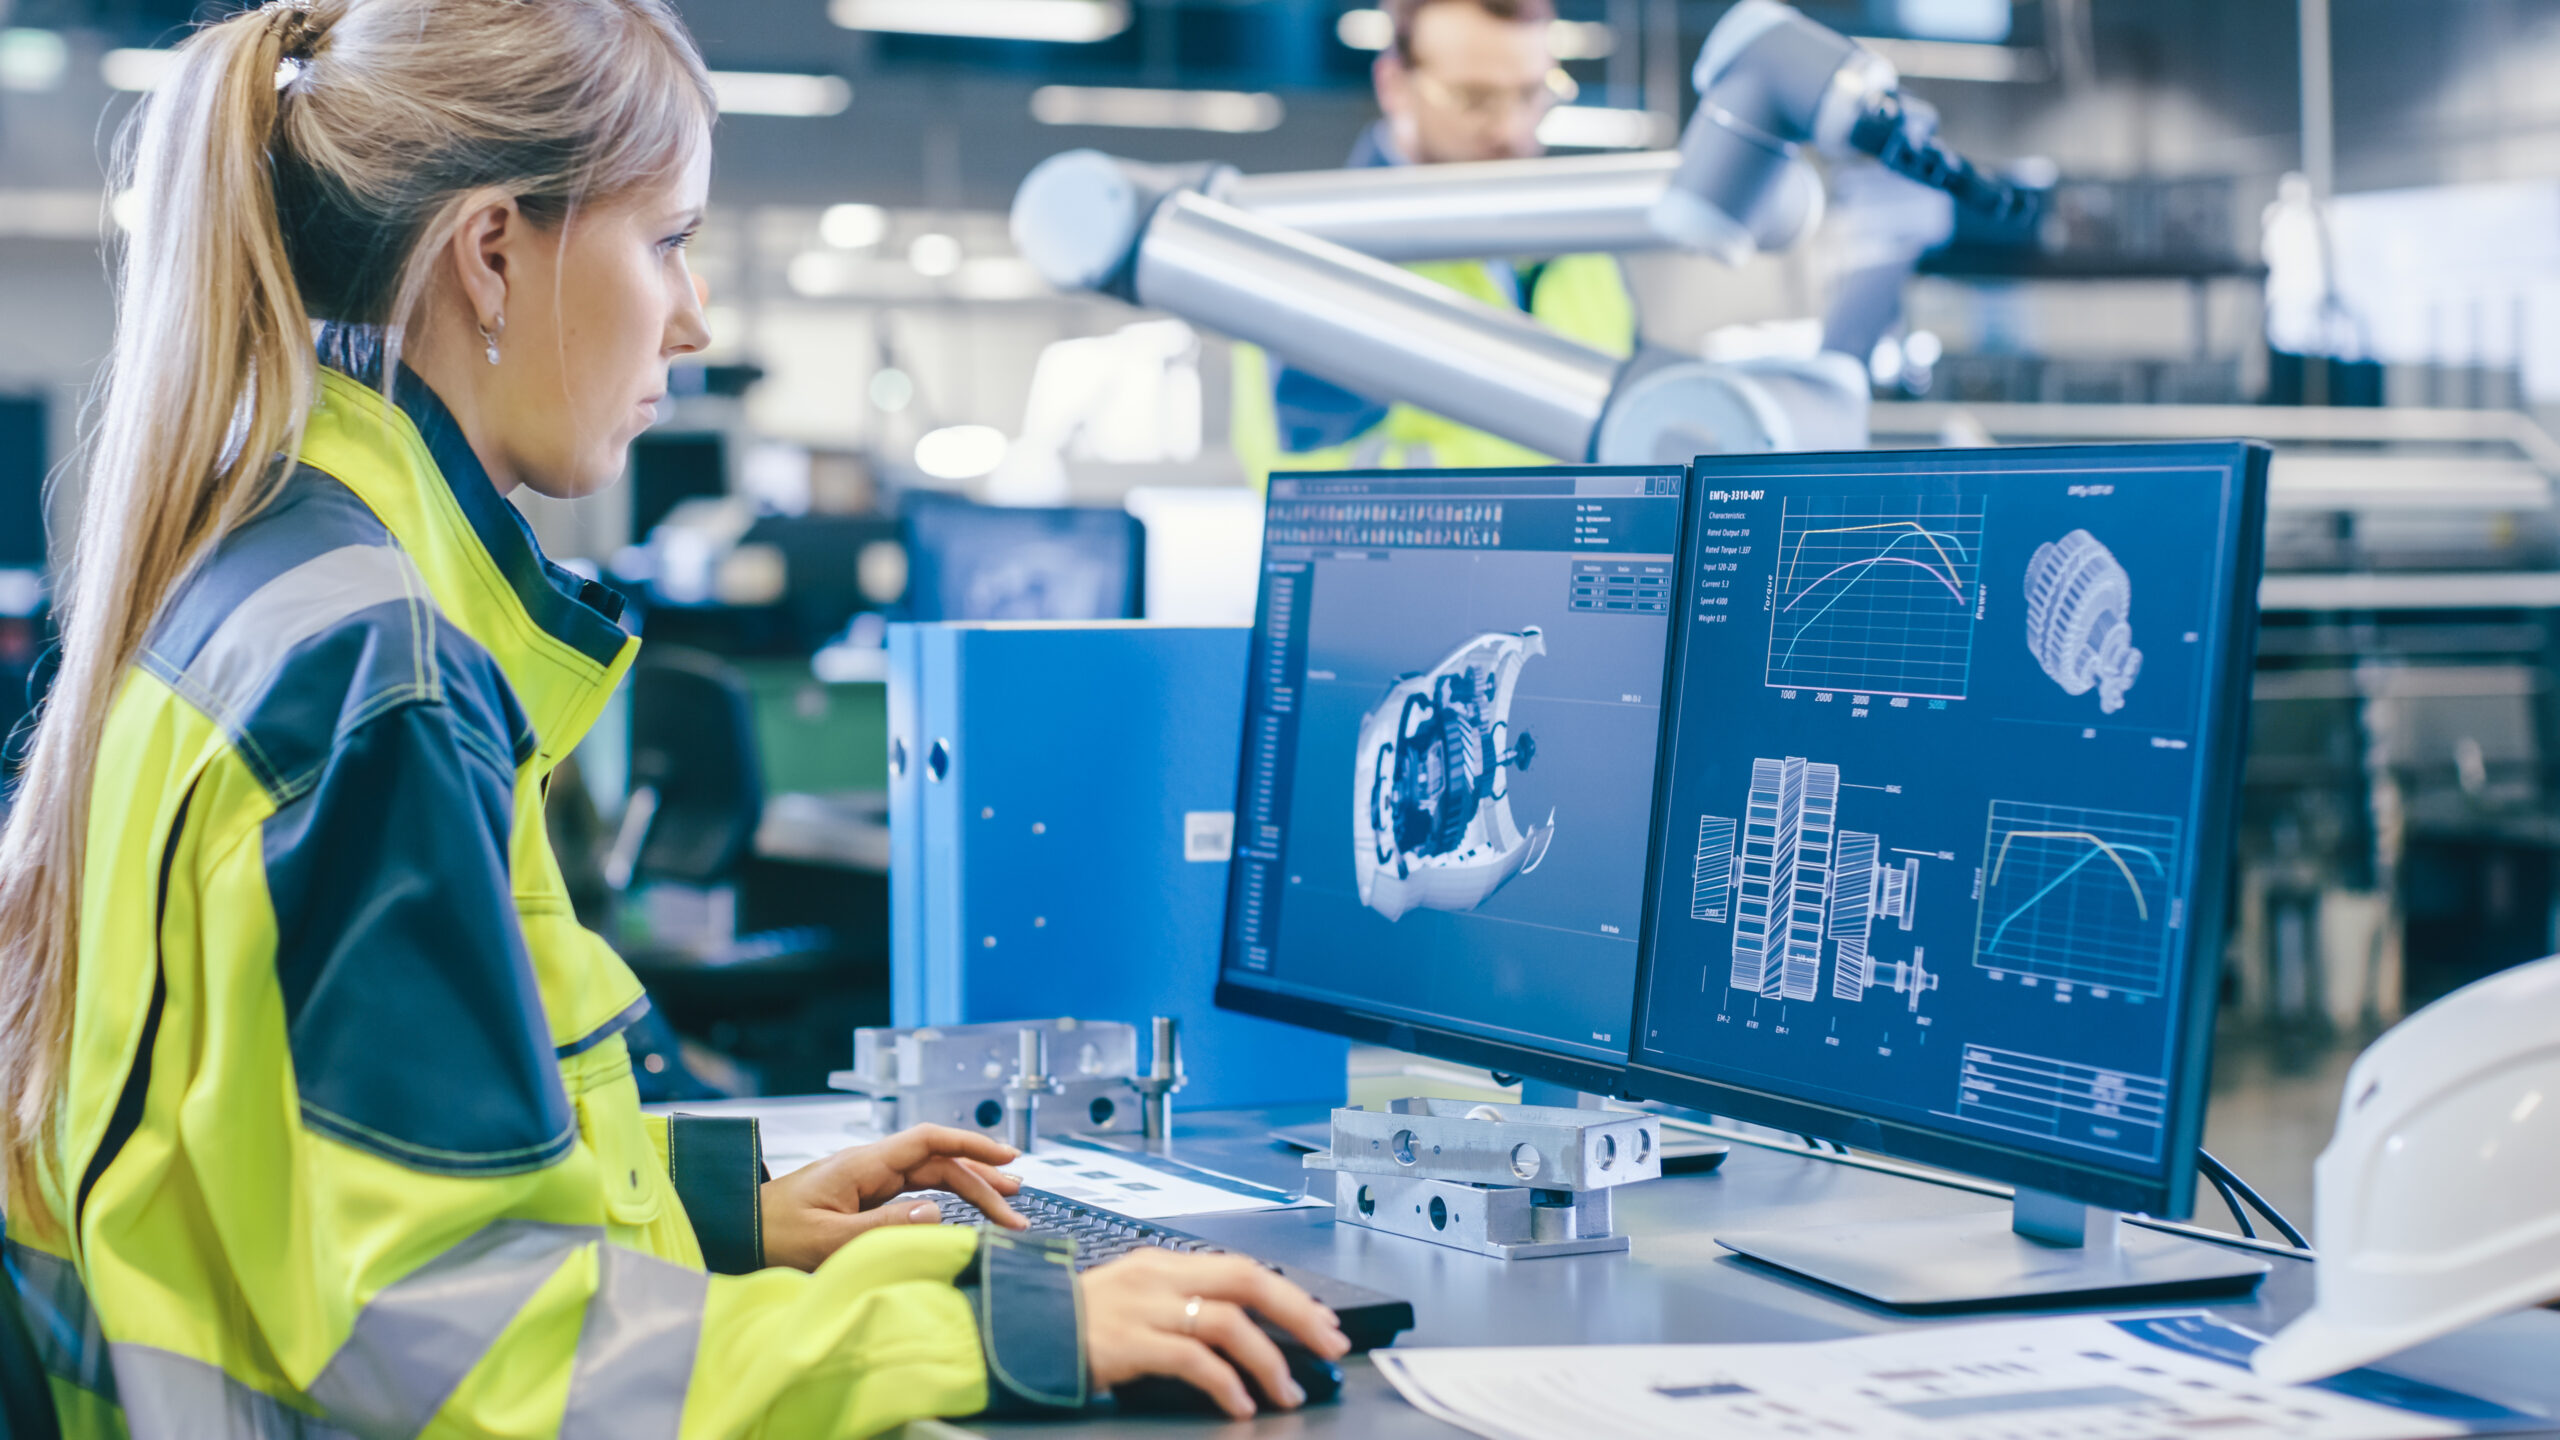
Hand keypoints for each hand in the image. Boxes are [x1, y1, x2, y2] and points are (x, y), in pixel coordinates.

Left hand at [758, 1124, 1028, 1270]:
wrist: (735, 1233)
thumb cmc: (770, 1234)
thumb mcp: (826, 1239)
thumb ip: (881, 1226)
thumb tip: (936, 1213)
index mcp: (863, 1164)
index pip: (929, 1141)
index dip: (972, 1145)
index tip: (1007, 1157)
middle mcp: (870, 1166)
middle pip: (938, 1163)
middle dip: (982, 1180)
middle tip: (1017, 1207)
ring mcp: (868, 1181)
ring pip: (931, 1178)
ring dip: (969, 1190)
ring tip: (1007, 1204)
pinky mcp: (863, 1199)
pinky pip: (914, 1194)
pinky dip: (945, 1200)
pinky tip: (963, 1211)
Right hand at [1081, 1250, 1352, 1419]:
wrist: (1017, 1333)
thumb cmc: (1077, 1324)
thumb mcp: (1135, 1300)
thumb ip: (1182, 1305)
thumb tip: (1242, 1331)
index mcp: (1164, 1264)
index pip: (1243, 1268)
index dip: (1290, 1295)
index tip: (1323, 1321)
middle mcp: (1159, 1277)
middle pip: (1248, 1281)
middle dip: (1299, 1313)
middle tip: (1331, 1345)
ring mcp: (1143, 1308)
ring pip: (1228, 1322)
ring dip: (1269, 1360)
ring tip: (1287, 1392)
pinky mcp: (1128, 1343)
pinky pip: (1193, 1360)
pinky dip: (1226, 1383)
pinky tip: (1240, 1404)